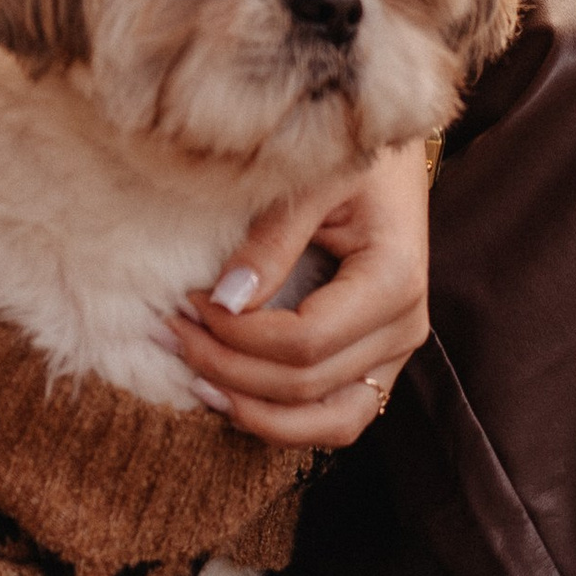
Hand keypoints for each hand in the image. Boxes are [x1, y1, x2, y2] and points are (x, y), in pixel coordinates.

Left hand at [166, 139, 430, 449]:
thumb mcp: (311, 179)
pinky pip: (336, 417)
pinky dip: (284, 419)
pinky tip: (232, 395)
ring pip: (329, 423)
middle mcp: (404, 328)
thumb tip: (225, 301)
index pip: (305, 341)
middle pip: (307, 385)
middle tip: (170, 332)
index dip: (238, 336)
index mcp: (394, 279)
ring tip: (196, 382)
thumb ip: (271, 240)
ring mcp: (395, 352)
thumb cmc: (347, 152)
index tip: (188, 301)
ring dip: (257, 413)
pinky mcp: (378, 361)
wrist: (388, 154)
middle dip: (229, 368)